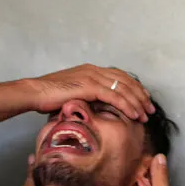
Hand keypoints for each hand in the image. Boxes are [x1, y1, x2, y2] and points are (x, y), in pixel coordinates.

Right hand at [29, 64, 155, 121]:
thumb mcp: (71, 94)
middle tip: (150, 109)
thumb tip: (93, 109)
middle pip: (126, 81)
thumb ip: (85, 97)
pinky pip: (115, 96)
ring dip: (137, 102)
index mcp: (91, 70)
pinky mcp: (90, 87)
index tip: (142, 100)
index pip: (119, 77)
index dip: (134, 88)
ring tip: (145, 115)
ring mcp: (92, 77)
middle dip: (140, 95)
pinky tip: (134, 114)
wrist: (35, 92)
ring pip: (123, 89)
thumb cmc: (48, 97)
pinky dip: (127, 106)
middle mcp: (94, 70)